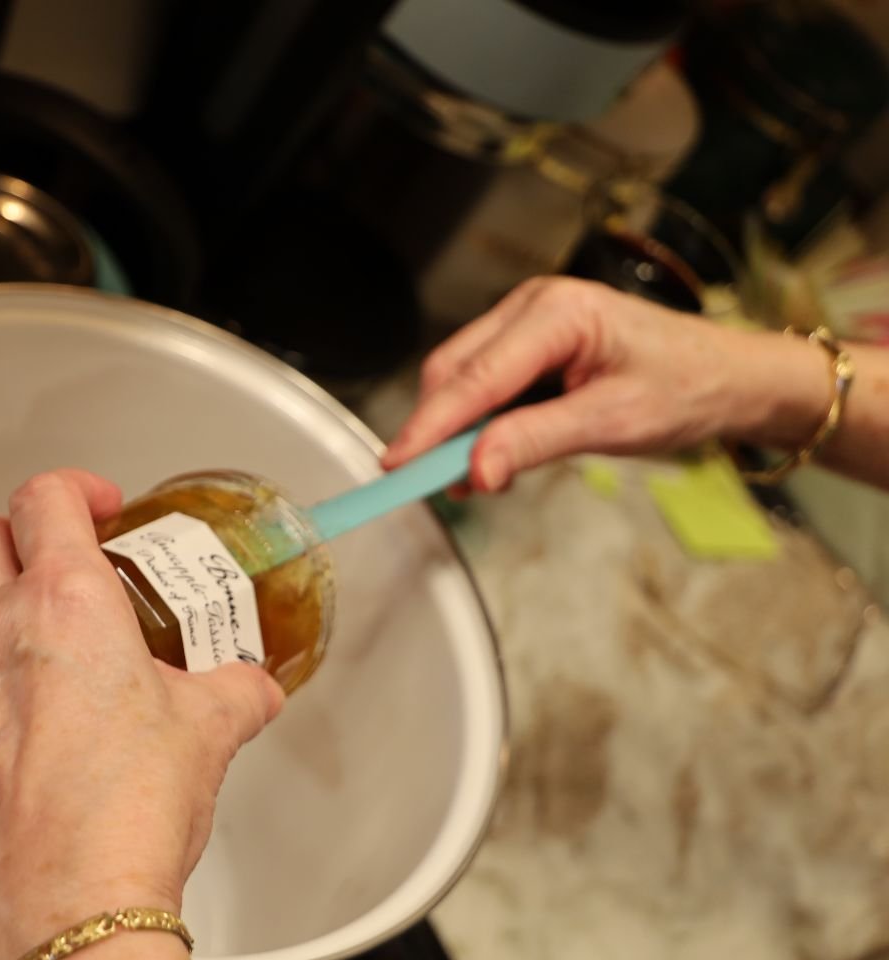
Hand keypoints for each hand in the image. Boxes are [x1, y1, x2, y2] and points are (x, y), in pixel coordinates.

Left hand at [0, 469, 283, 959]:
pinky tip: (1, 695)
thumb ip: (235, 690)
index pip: (47, 498)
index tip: (102, 506)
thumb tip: (252, 686)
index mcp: (68, 601)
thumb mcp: (210, 732)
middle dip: (18, 530)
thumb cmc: (126, 809)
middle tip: (59, 551)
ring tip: (22, 622)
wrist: (69, 899)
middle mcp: (0, 629)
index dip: (76, 488)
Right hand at [380, 277, 833, 490]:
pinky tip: (488, 454)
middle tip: (429, 485)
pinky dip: (477, 423)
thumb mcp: (613, 422)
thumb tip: (475, 470)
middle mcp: (534, 305)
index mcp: (559, 311)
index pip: (475, 376)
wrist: (730, 377)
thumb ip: (536, 442)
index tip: (398, 467)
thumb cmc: (687, 387)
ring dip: (456, 430)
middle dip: (436, 430)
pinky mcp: (529, 343)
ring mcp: (528, 321)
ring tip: (469, 479)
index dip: (431, 426)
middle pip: (454, 371)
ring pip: (462, 378)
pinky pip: (483, 383)